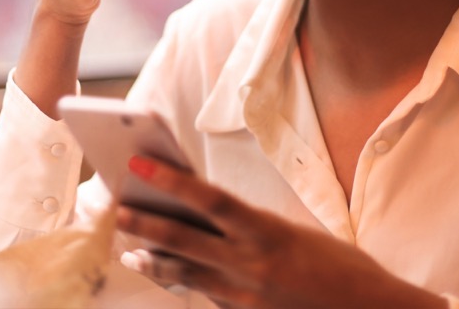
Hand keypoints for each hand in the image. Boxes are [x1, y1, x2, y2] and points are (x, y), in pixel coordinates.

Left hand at [116, 157, 445, 308]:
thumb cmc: (340, 266)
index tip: (139, 162)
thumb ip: (252, 225)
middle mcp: (251, 264)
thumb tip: (208, 211)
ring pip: (187, 274)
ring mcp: (246, 296)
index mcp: (268, 231)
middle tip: (117, 208)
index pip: (209, 199)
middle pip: (186, 239)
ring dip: (155, 260)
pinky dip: (185, 284)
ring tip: (130, 249)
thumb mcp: (296, 232)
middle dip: (146, 222)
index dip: (171, 179)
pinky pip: (207, 297)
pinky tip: (167, 276)